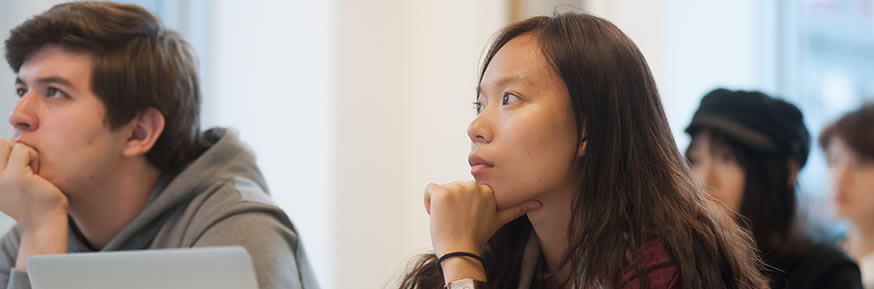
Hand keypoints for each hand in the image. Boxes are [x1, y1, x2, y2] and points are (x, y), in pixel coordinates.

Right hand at [0, 141, 68, 270]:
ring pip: (7, 144)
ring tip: (30, 171)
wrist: (45, 222)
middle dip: (15, 149)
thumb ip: (4, 164)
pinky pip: (23, 150)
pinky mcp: (14, 177)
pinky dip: (33, 157)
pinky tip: (37, 175)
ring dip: (24, 153)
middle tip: (26, 168)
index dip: (6, 150)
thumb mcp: (10, 181)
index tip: (21, 168)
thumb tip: (7, 139)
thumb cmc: (34, 200)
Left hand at [424, 181, 540, 256]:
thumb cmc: (476, 237)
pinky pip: (429, 190)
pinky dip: (428, 202)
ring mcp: (457, 189)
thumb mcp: (499, 220)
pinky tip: (436, 215)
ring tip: (450, 220)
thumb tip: (538, 203)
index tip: (468, 218)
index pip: (469, 190)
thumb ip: (518, 208)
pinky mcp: (441, 193)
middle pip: (456, 188)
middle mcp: (474, 186)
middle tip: (458, 221)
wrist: (459, 251)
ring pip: (443, 189)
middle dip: (454, 203)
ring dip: (442, 205)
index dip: (466, 204)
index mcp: (488, 190)